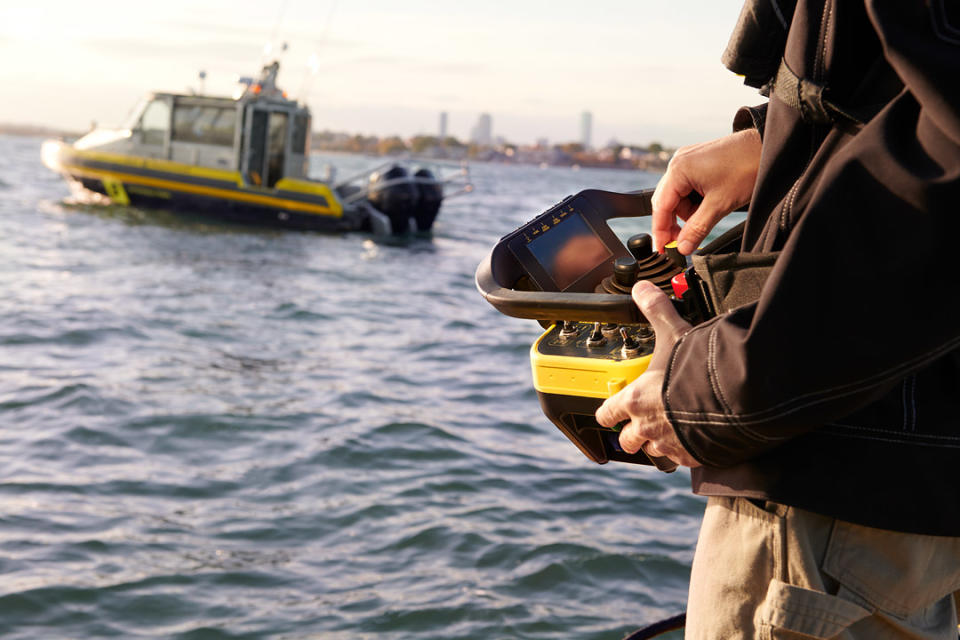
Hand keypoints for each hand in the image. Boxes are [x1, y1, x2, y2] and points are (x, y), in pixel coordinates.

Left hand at [595, 281, 700, 467]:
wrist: (732, 400)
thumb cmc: (696, 370)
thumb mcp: (674, 333)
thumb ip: (657, 310)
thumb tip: (642, 288)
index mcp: (635, 400)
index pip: (607, 412)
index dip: (606, 411)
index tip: (608, 411)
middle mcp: (647, 427)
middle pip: (627, 441)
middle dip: (630, 435)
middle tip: (638, 426)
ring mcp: (670, 445)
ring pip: (653, 452)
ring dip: (656, 444)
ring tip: (667, 433)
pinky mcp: (693, 457)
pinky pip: (682, 460)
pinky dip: (685, 452)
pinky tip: (693, 442)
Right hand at [651, 128, 761, 254]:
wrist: (767, 147)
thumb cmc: (746, 168)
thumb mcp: (720, 205)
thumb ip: (697, 229)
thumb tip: (683, 247)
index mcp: (678, 170)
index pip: (661, 207)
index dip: (660, 231)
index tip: (662, 249)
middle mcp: (679, 162)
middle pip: (667, 201)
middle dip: (675, 222)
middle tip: (684, 241)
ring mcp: (688, 160)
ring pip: (678, 195)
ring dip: (689, 211)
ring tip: (708, 215)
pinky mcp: (698, 161)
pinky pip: (688, 186)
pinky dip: (696, 200)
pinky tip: (709, 205)